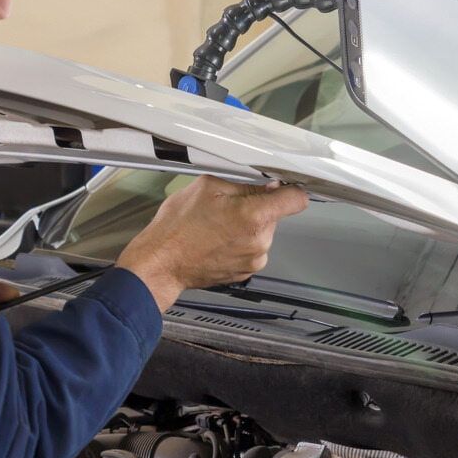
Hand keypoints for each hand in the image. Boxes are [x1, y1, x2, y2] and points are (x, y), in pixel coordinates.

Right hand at [117, 176, 307, 310]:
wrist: (161, 263)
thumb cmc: (177, 227)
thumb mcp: (208, 188)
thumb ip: (245, 185)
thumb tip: (268, 187)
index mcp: (254, 215)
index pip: (297, 200)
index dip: (291, 190)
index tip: (285, 188)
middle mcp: (260, 241)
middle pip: (275, 215)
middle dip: (257, 209)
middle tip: (227, 208)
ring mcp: (254, 259)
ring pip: (263, 233)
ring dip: (248, 227)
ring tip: (217, 227)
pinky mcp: (246, 272)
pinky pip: (252, 250)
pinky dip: (240, 244)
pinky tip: (217, 241)